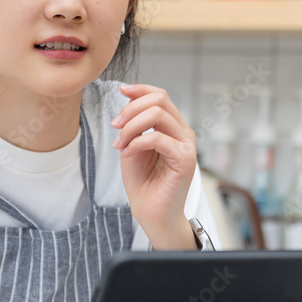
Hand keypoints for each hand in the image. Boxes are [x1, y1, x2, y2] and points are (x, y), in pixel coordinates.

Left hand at [111, 84, 196, 242]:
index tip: (121, 91)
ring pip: (158, 115)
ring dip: (131, 126)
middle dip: (131, 108)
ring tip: (120, 143)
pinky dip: (137, 142)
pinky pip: (158, 138)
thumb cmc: (143, 182)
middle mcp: (182, 132)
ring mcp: (186, 145)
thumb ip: (134, 124)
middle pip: (160, 100)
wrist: (151, 212)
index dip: (140, 89)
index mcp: (172, 127)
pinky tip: (128, 153)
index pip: (161, 96)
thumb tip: (128, 98)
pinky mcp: (185, 159)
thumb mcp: (132, 145)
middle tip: (115, 126)